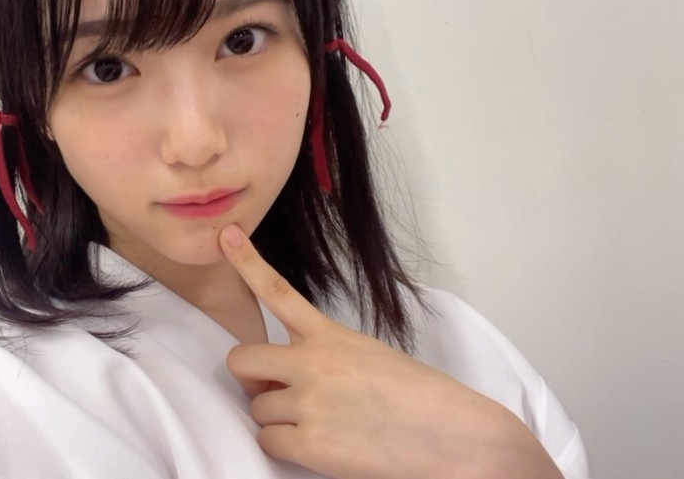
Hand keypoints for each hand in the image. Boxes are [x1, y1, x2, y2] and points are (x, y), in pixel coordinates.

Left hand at [218, 224, 563, 478]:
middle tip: (273, 388)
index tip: (227, 236)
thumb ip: (324, 357)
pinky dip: (286, 447)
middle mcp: (313, 363)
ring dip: (278, 418)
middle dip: (251, 375)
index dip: (248, 262)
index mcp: (331, 336)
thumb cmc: (420, 398)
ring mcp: (310, 402)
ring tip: (321, 423)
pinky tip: (319, 445)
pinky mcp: (311, 443)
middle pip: (241, 359)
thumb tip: (284, 376)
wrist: (456, 437)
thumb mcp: (371, 356)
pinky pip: (269, 442)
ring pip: (257, 407)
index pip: (278, 292)